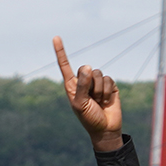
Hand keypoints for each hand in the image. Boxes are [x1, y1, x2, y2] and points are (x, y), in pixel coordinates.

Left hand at [53, 36, 122, 151]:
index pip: (65, 66)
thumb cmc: (89, 118)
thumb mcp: (81, 103)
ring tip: (98, 101)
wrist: (105, 129)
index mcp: (71, 86)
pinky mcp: (109, 84)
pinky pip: (108, 79)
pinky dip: (106, 91)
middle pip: (85, 69)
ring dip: (98, 90)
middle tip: (90, 99)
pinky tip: (106, 101)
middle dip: (88, 83)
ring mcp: (96, 83)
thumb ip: (82, 85)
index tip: (55, 37)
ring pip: (97, 73)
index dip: (61, 52)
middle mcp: (83, 82)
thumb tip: (87, 66)